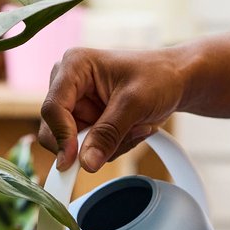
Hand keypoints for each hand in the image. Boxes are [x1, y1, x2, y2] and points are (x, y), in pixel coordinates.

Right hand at [36, 45, 192, 173]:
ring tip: (135, 127)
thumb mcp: (135, 103)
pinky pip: (88, 149)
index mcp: (74, 66)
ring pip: (73, 145)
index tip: (75, 160)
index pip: (53, 107)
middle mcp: (67, 84)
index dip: (61, 136)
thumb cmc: (159, 76)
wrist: (176, 80)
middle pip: (55, 129)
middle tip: (124, 136)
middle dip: (91, 141)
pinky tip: (131, 130)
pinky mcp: (86, 120)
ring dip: (107, 145)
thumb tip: (86, 163)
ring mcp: (76, 104)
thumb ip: (108, 133)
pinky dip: (111, 147)